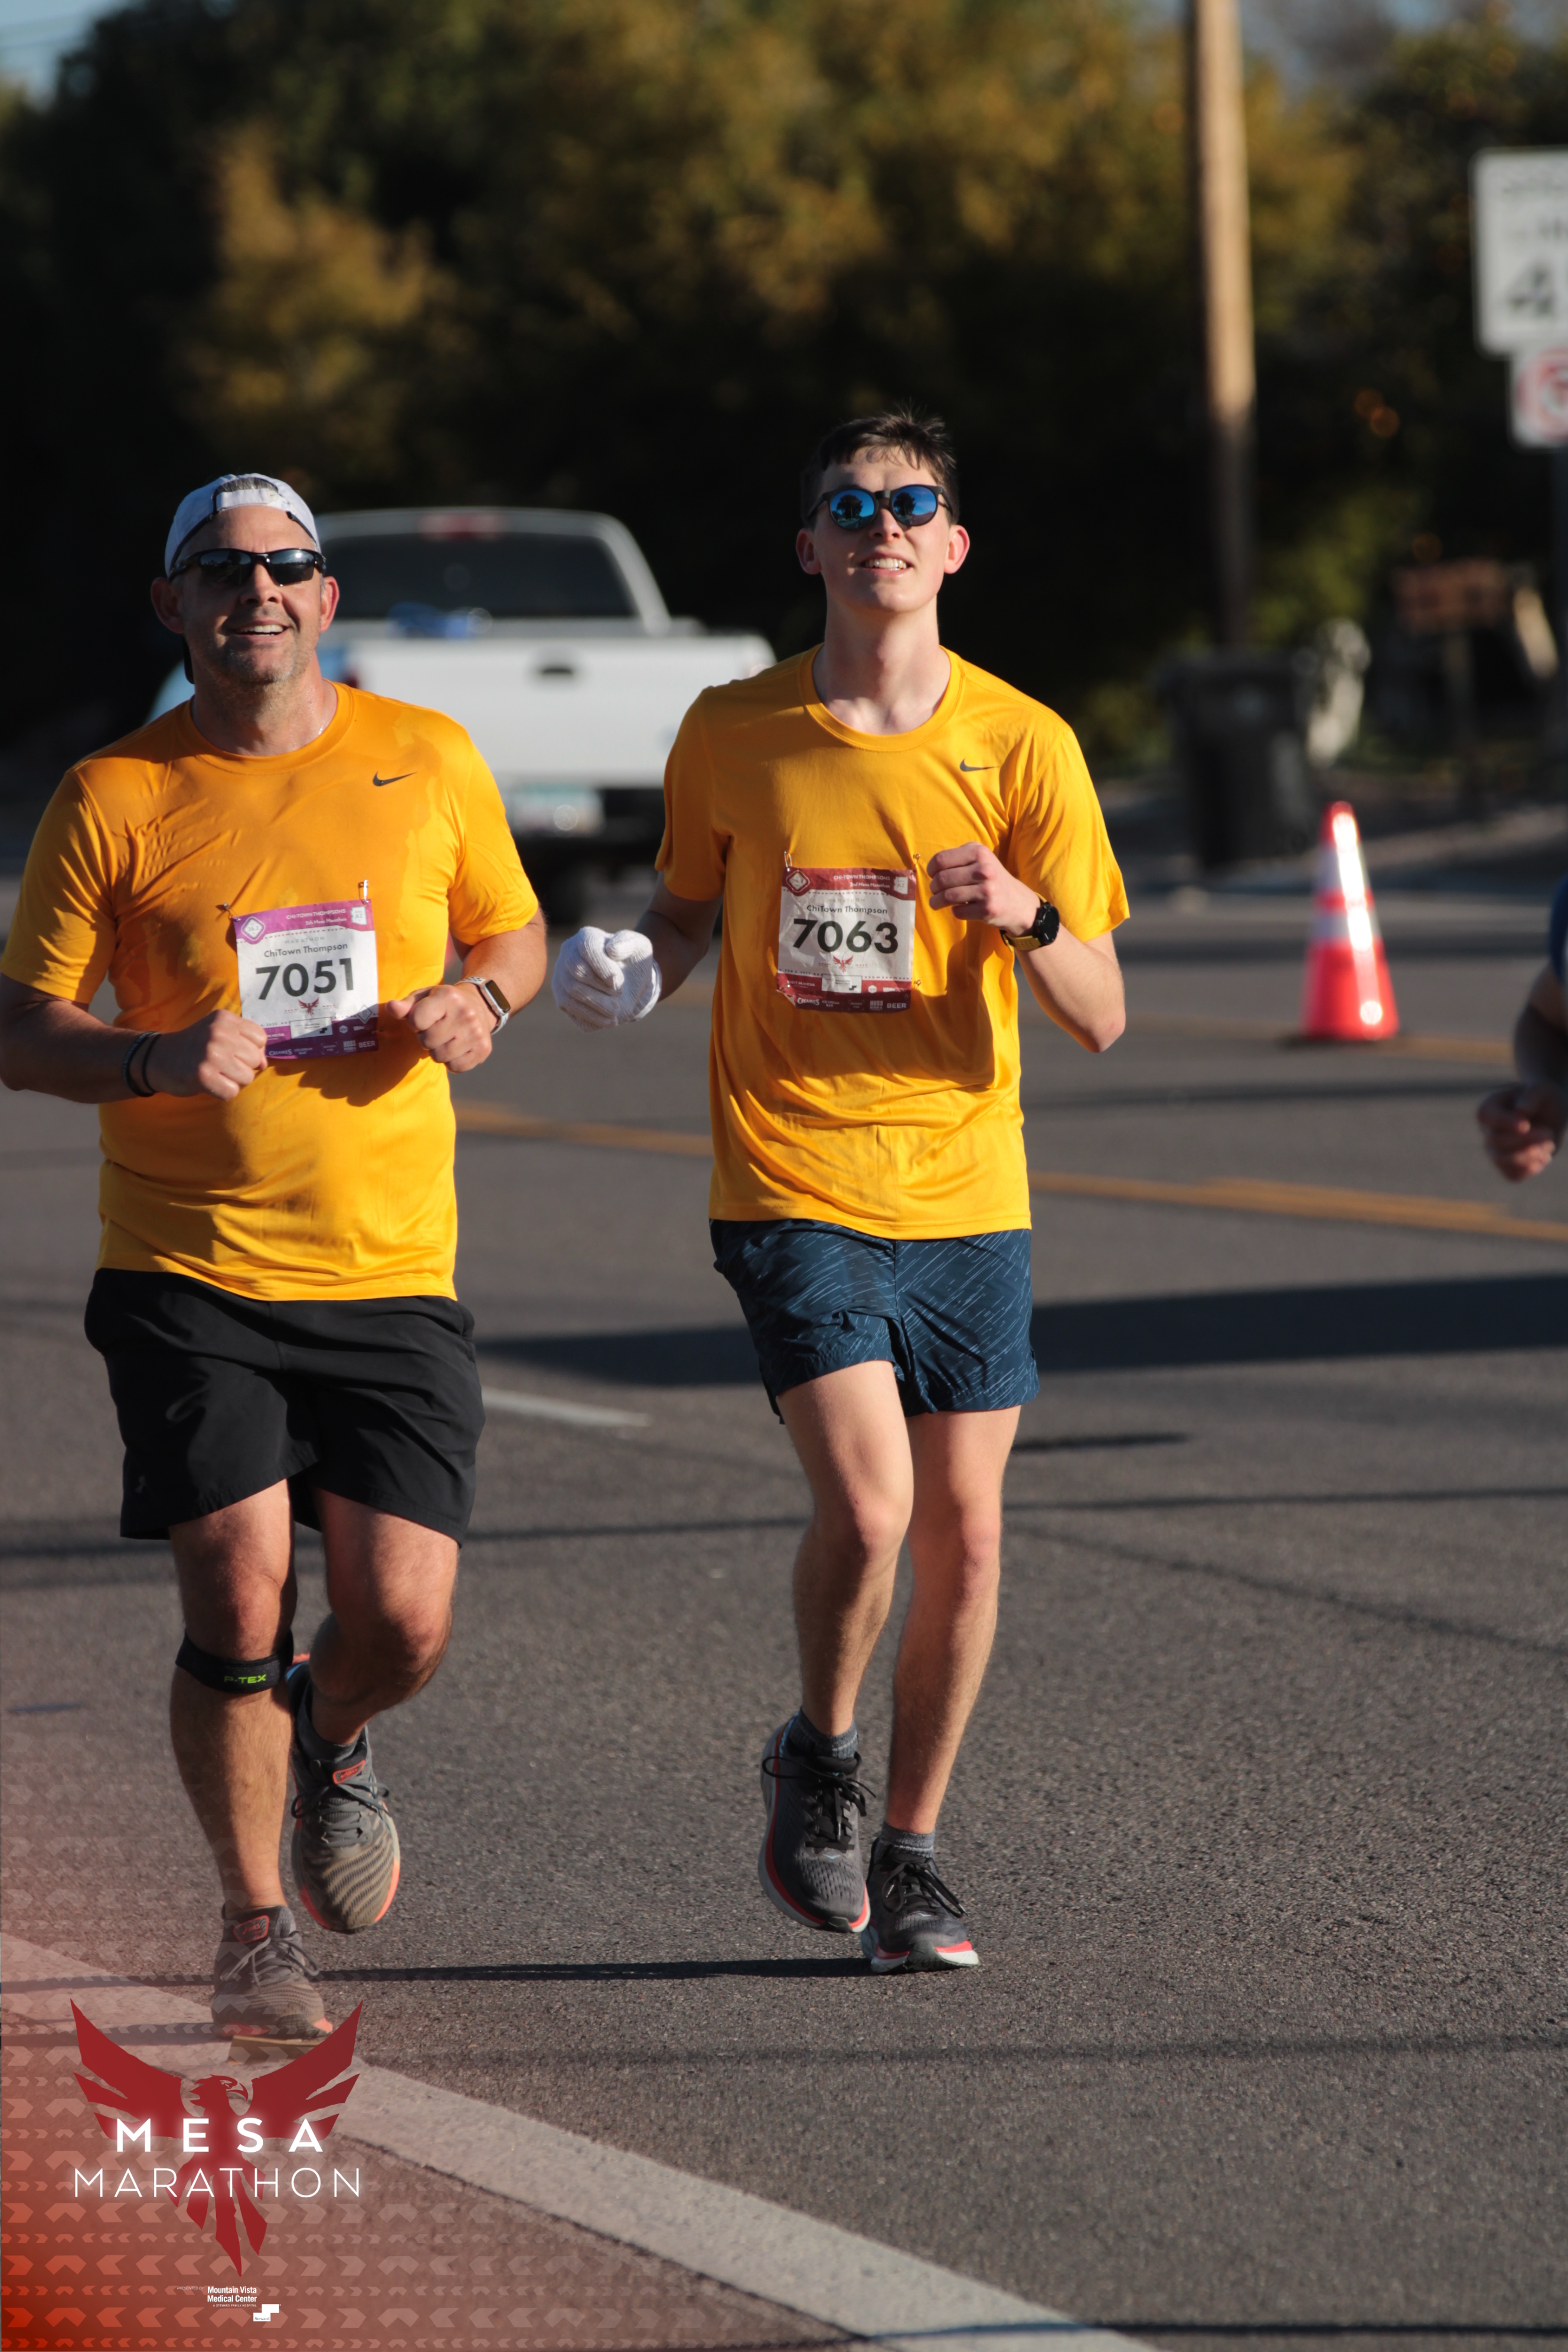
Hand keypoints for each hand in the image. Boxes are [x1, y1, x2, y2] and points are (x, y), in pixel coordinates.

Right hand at [145, 1010, 267, 1100]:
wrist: (158, 1058)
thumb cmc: (195, 1047)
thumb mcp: (219, 1032)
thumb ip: (245, 1042)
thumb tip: (263, 1063)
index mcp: (224, 1019)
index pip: (260, 1038)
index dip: (252, 1050)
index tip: (234, 1053)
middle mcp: (219, 1033)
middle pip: (255, 1059)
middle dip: (243, 1067)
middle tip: (222, 1065)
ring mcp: (211, 1054)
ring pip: (247, 1077)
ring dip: (234, 1081)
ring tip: (216, 1073)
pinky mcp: (203, 1075)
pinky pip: (232, 1092)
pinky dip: (223, 1092)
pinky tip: (210, 1084)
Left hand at [386, 982, 497, 1072]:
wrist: (479, 1005)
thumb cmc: (443, 1003)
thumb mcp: (423, 998)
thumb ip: (406, 1005)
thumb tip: (392, 1007)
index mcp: (448, 996)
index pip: (416, 1020)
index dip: (415, 1023)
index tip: (424, 1019)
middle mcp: (466, 1014)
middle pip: (427, 1041)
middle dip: (426, 1038)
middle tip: (436, 1029)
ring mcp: (476, 1033)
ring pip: (440, 1057)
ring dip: (438, 1051)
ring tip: (445, 1038)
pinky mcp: (483, 1049)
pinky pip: (455, 1067)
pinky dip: (451, 1061)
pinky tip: (456, 1047)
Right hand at [552, 928, 661, 1030]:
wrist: (628, 982)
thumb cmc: (631, 961)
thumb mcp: (639, 947)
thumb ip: (628, 943)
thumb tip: (611, 950)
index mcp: (586, 937)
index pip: (587, 948)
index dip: (603, 967)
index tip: (618, 981)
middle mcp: (568, 955)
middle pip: (576, 972)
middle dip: (601, 988)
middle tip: (620, 993)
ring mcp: (562, 978)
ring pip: (570, 994)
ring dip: (598, 1005)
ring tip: (616, 1010)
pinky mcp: (563, 999)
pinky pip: (572, 1011)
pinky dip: (593, 1018)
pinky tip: (610, 1020)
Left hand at [926, 843, 1038, 935]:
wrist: (1018, 902)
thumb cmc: (991, 878)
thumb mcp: (980, 859)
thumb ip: (958, 857)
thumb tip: (932, 870)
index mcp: (979, 852)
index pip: (941, 860)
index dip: (931, 869)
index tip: (932, 875)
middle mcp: (984, 869)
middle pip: (942, 879)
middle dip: (933, 887)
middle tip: (935, 891)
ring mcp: (987, 890)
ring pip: (947, 896)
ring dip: (936, 902)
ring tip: (935, 903)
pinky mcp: (988, 909)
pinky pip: (958, 911)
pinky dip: (954, 911)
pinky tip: (959, 908)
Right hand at [1476, 1080, 1565, 1182]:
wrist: (1550, 1112)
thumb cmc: (1543, 1097)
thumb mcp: (1542, 1090)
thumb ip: (1532, 1095)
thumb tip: (1521, 1110)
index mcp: (1490, 1107)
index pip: (1487, 1117)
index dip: (1504, 1123)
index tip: (1526, 1125)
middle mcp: (1488, 1130)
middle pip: (1496, 1141)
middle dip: (1526, 1141)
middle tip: (1549, 1132)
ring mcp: (1495, 1149)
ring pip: (1501, 1161)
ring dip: (1528, 1158)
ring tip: (1549, 1147)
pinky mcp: (1508, 1164)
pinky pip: (1512, 1175)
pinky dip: (1529, 1170)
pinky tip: (1544, 1158)